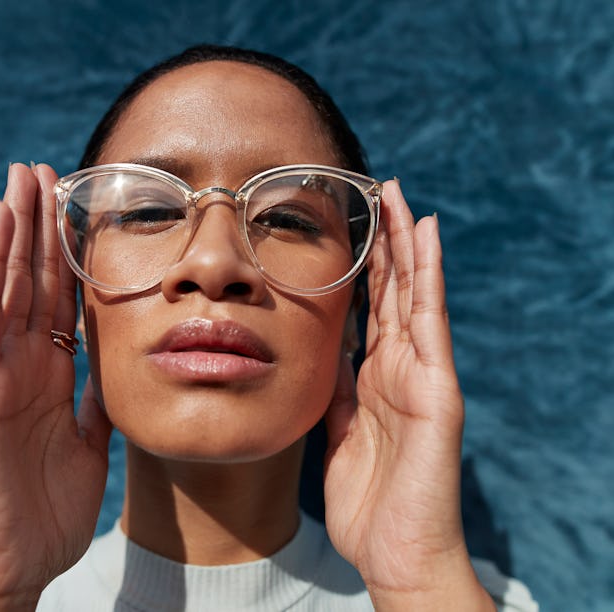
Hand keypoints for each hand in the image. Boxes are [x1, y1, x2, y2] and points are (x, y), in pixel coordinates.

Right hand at [0, 164, 111, 610]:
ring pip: (6, 283)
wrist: (8, 568)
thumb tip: (116, 369)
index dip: (69, 254)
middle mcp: (20, 364)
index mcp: (49, 375)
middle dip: (40, 225)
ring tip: (22, 176)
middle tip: (46, 171)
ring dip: (15, 228)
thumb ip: (95, 401)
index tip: (80, 209)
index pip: (60, 300)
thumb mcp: (87, 444)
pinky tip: (0, 223)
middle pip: (32, 280)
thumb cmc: (43, 514)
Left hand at [322, 180, 492, 608]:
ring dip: (406, 244)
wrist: (395, 554)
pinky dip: (426, 277)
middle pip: (392, 291)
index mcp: (374, 378)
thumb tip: (323, 354)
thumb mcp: (336, 434)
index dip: (363, 266)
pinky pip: (429, 322)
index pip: (370, 309)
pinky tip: (424, 237)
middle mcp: (400, 368)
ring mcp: (422, 375)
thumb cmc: (367, 502)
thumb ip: (334, 392)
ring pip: (412, 295)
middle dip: (386, 241)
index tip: (351, 224)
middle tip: (378, 189)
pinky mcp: (437, 390)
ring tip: (400, 196)